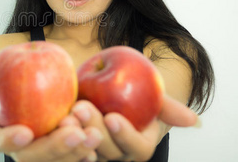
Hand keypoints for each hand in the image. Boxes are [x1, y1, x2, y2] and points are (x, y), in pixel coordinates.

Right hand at [0, 70, 102, 161]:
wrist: (41, 106)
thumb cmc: (21, 95)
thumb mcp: (6, 85)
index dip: (7, 140)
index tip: (25, 131)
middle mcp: (17, 154)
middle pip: (30, 159)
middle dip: (54, 147)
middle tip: (75, 131)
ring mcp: (38, 161)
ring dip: (74, 153)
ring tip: (94, 135)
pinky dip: (82, 158)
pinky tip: (95, 149)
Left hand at [71, 97, 197, 160]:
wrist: (113, 92)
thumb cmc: (137, 95)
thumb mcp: (153, 96)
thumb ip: (168, 107)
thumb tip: (194, 120)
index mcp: (138, 147)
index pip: (135, 148)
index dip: (124, 135)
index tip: (114, 117)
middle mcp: (117, 154)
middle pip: (106, 150)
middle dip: (94, 130)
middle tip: (82, 109)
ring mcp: (94, 151)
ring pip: (84, 150)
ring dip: (73, 134)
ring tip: (65, 115)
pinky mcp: (74, 143)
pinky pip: (67, 144)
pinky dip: (60, 134)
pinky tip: (54, 119)